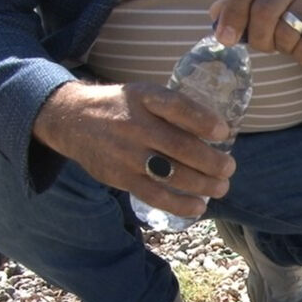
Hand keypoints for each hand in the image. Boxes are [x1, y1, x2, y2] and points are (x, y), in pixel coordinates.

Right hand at [32, 81, 235, 217]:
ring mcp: (126, 153)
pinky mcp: (120, 177)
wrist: (72, 119)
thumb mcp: (143, 95)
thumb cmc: (122, 108)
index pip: (176, 106)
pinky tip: (198, 207)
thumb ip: (172, 109)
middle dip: (211, 161)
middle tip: (229, 168)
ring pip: (171, 173)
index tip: (224, 132)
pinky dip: (179, 203)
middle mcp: (134, 125)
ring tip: (221, 187)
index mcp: (144, 98)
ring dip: (202, 184)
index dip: (203, 120)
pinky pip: (154, 194)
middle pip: (179, 146)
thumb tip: (218, 132)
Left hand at [210, 0, 301, 64]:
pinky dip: (301, 55)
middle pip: (264, 12)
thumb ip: (242, 1)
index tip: (226, 38)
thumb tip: (214, 17)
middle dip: (258, 38)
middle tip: (263, 45)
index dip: (232, 14)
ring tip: (286, 43)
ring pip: (286, 33)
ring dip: (281, 48)